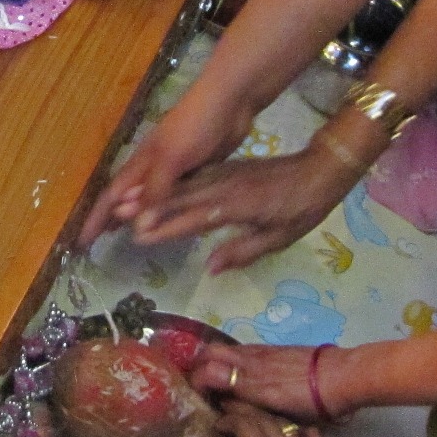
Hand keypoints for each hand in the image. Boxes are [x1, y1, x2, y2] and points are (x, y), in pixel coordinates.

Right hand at [81, 85, 254, 245]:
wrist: (230, 101)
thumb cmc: (194, 125)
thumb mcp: (170, 159)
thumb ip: (155, 192)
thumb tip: (137, 228)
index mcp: (142, 162)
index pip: (112, 197)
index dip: (96, 219)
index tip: (81, 242)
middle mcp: (153, 167)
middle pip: (128, 198)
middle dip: (112, 217)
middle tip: (101, 240)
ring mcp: (176, 168)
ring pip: (152, 198)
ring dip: (140, 216)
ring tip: (133, 235)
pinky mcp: (197, 169)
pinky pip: (177, 195)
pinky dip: (169, 209)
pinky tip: (174, 218)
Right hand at [131, 147, 360, 273]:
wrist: (319, 169)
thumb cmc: (302, 209)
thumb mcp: (279, 237)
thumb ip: (242, 252)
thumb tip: (209, 268)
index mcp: (239, 205)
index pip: (196, 218)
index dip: (168, 227)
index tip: (141, 236)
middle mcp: (226, 186)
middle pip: (180, 197)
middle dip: (148, 206)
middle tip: (117, 216)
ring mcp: (225, 174)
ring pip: (184, 184)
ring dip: (155, 193)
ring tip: (126, 200)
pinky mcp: (227, 168)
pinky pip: (195, 176)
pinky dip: (173, 183)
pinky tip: (158, 189)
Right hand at [192, 343, 341, 420]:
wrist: (342, 376)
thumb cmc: (314, 403)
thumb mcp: (280, 414)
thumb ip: (250, 409)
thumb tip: (227, 407)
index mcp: (250, 382)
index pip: (207, 372)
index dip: (194, 383)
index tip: (194, 398)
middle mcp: (250, 362)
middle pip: (210, 352)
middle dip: (197, 366)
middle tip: (198, 385)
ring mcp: (261, 352)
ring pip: (226, 349)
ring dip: (213, 360)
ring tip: (215, 379)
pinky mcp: (273, 348)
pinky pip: (242, 350)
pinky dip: (231, 358)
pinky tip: (240, 373)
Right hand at [219, 402, 355, 436]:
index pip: (245, 427)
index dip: (228, 421)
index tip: (217, 424)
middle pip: (261, 417)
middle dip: (242, 410)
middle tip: (228, 409)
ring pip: (282, 420)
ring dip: (264, 415)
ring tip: (252, 417)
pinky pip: (305, 430)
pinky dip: (292, 426)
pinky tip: (288, 431)